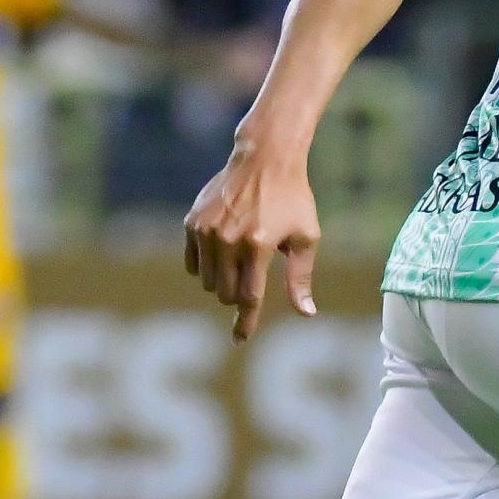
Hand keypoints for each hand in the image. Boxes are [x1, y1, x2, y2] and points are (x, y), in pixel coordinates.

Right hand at [183, 140, 321, 342]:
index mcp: (257, 245)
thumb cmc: (292, 199)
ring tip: (242, 260)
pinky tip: (223, 251)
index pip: (248, 297)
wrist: (265, 160)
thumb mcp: (305, 237)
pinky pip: (193, 264)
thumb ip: (300, 277)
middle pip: (225, 293)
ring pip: (208, 282)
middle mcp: (227, 240)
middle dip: (238, 295)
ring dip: (223, 282)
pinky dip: (207, 266)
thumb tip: (306, 313)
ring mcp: (206, 231)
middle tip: (252, 279)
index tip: (240, 339)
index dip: (246, 321)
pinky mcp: (192, 224)